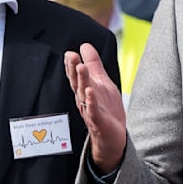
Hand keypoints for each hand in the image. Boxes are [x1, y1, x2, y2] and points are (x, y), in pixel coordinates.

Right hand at [64, 43, 126, 172]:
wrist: (113, 138)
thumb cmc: (106, 109)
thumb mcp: (101, 83)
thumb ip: (94, 65)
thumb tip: (84, 46)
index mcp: (84, 91)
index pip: (76, 76)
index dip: (72, 66)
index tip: (69, 53)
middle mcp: (85, 100)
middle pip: (77, 84)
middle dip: (73, 70)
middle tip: (71, 55)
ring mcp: (91, 111)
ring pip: (84, 95)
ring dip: (82, 81)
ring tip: (81, 67)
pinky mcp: (99, 121)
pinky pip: (93, 111)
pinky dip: (91, 101)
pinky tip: (90, 92)